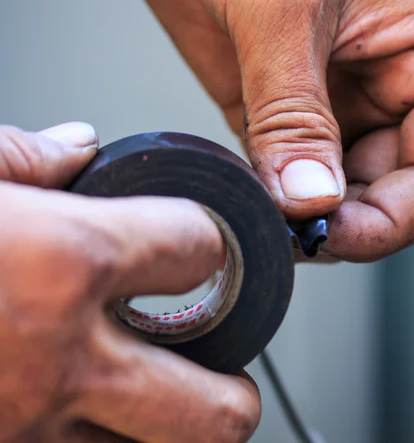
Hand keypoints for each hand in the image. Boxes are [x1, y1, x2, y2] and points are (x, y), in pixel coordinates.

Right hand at [0, 123, 259, 441]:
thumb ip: (29, 156)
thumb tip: (78, 148)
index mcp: (66, 262)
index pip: (200, 250)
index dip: (205, 240)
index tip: (198, 243)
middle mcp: (60, 360)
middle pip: (218, 409)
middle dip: (236, 388)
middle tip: (226, 365)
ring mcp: (29, 426)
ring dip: (176, 425)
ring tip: (164, 394)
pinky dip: (105, 437)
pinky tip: (90, 409)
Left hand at [116, 0, 413, 261]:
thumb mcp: (282, 1)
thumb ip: (295, 112)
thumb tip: (308, 200)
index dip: (394, 221)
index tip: (330, 236)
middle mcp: (396, 83)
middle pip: (393, 192)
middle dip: (345, 223)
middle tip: (290, 235)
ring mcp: (338, 99)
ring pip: (341, 191)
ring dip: (306, 216)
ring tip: (263, 217)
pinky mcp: (285, 107)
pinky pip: (291, 173)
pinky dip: (271, 196)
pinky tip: (246, 195)